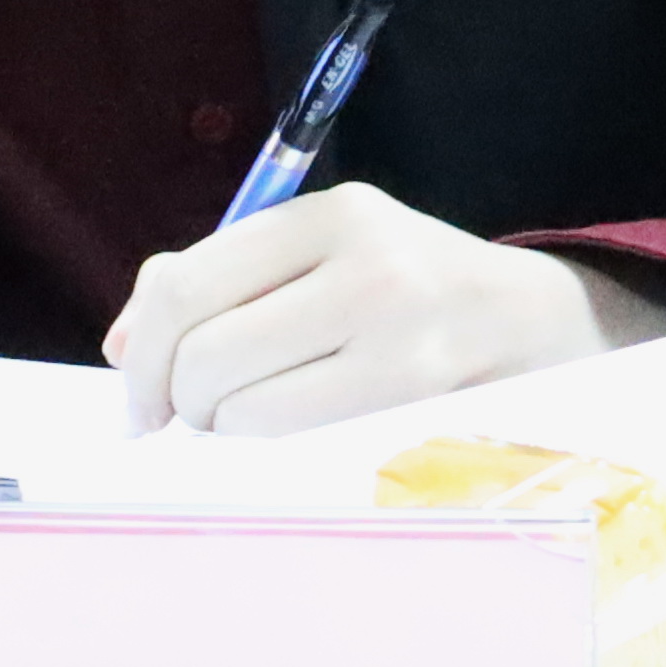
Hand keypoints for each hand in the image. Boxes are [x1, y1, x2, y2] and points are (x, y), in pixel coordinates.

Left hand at [100, 183, 665, 433]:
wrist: (541, 329)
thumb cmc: (408, 297)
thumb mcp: (325, 258)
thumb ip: (223, 283)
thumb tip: (124, 349)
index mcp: (330, 215)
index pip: (185, 284)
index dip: (141, 352)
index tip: (139, 394)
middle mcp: (366, 263)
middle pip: (203, 352)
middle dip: (176, 401)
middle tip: (189, 420)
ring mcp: (399, 335)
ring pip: (242, 408)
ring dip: (222, 433)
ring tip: (247, 426)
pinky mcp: (418, 400)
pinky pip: (295, 441)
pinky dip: (266, 451)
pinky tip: (284, 440)